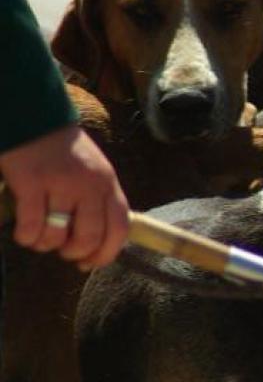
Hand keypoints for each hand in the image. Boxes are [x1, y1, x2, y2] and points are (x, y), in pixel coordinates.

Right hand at [0, 125, 128, 269]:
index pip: (120, 228)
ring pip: (58, 235)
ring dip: (46, 245)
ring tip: (39, 239)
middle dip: (74, 253)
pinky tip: (24, 233)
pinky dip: (27, 237)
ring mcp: (60, 182)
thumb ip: (99, 201)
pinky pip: (32, 225)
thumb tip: (98, 243)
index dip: (107, 254)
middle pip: (90, 237)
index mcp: (108, 183)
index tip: (89, 264)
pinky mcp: (30, 181)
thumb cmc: (63, 151)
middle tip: (61, 251)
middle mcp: (89, 184)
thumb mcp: (95, 172)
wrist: (35, 117)